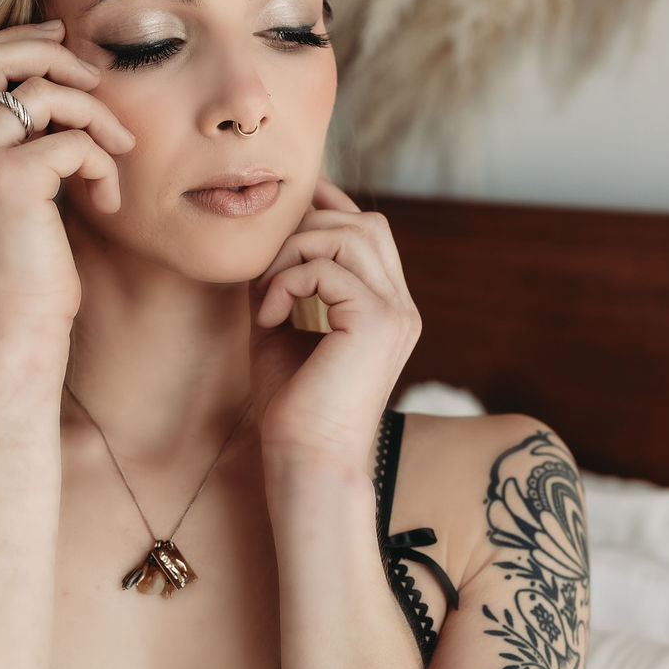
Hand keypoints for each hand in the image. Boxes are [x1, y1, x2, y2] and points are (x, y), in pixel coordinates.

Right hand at [0, 19, 135, 342]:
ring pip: (44, 94)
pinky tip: (108, 204)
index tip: (62, 43)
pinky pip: (74, 141)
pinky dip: (103, 165)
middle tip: (96, 79)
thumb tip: (55, 85)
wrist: (13, 332)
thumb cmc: (21, 271)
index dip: (18, 43)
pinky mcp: (11, 181)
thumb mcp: (5, 195)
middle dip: (53, 55)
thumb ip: (12, 142)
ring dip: (96, 116)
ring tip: (118, 153)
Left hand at [247, 179, 420, 466]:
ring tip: (267, 296)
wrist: (306, 460)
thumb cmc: (292, 406)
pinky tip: (270, 318)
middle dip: (306, 230)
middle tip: (267, 269)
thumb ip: (284, 281)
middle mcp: (401, 307)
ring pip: (349, 236)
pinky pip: (326, 269)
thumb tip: (267, 238)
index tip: (285, 210)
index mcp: (386, 309)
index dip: (329, 208)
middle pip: (365, 224)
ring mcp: (396, 313)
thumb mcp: (282, 327)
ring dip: (294, 254)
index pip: (370, 232)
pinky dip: (287, 283)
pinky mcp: (377, 321)